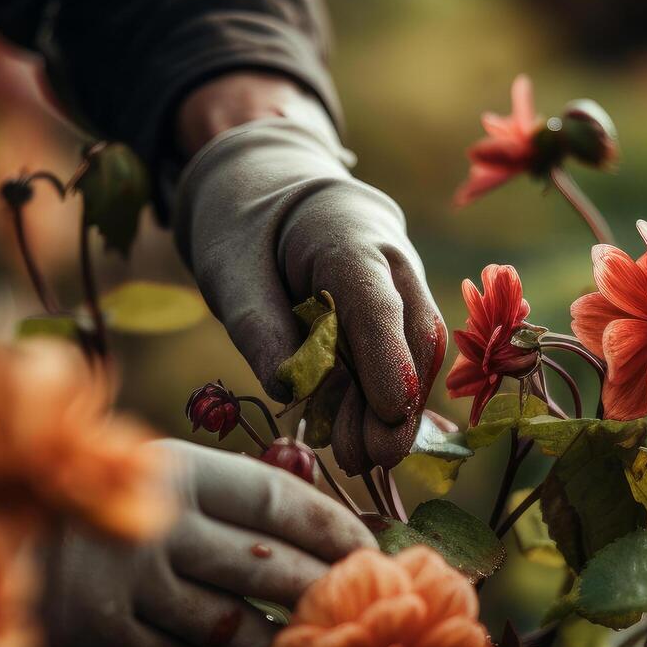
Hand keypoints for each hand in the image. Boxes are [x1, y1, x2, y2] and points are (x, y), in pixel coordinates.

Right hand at [43, 439, 373, 646]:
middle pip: (265, 566)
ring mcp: (128, 582)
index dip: (331, 525)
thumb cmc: (66, 489)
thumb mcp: (138, 467)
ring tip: (311, 642)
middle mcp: (156, 522)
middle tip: (357, 605)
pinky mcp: (101, 633)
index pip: (277, 498)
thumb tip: (298, 527)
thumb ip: (207, 493)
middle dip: (320, 588)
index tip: (368, 546)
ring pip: (231, 622)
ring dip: (278, 637)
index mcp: (173, 467)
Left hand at [173, 74, 446, 474]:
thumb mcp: (229, 269)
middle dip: (399, 400)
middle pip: (414, 332)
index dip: (388, 360)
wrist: (271, 188)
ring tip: (359, 458)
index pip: (377, 303)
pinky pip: (401, 354)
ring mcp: (401, 283)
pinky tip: (360, 435)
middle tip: (370, 458)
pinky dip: (384, 397)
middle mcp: (391, 258)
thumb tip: (289, 389)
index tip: (390, 413)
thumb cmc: (245, 227)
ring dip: (393, 408)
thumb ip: (258, 325)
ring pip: (416, 349)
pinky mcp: (396, 309)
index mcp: (347, 235)